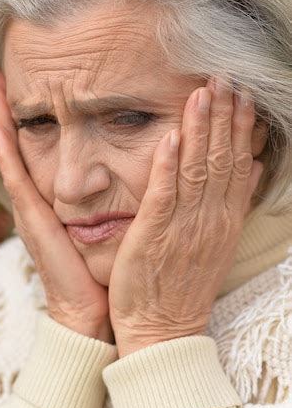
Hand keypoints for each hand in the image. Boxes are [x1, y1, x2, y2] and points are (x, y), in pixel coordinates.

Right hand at [0, 67, 113, 342]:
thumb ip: (104, 202)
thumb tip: (125, 177)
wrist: (87, 310)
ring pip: (10, 155)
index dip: (27, 121)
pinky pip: (16, 177)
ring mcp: (29, 209)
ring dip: (0, 119)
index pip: (35, 152)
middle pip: (16, 146)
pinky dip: (5, 150)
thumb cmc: (98, 270)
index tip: (25, 86)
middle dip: (6, 110)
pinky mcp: (32, 220)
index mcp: (51, 201)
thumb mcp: (102, 226)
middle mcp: (35, 201)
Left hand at [108, 76, 263, 356]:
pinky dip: (168, 165)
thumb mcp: (217, 243)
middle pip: (221, 159)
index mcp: (224, 219)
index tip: (241, 95)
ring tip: (203, 93)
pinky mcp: (155, 234)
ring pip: (197, 169)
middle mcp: (210, 219)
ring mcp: (184, 226)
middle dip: (223, 117)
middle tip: (225, 78)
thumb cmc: (184, 285)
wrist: (163, 329)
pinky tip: (170, 136)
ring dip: (200, 129)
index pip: (237, 164)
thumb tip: (254, 167)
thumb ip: (232, 203)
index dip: (239, 128)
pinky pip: (164, 194)